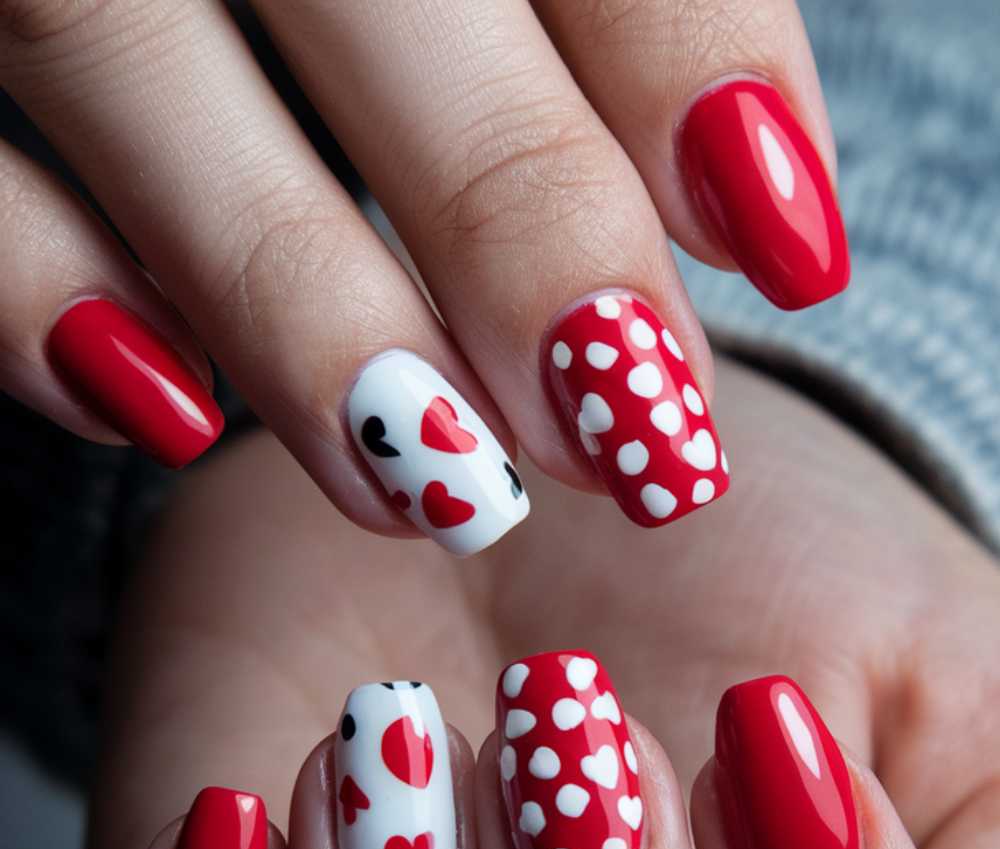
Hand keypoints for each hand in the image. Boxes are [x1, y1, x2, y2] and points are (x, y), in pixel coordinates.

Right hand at [2, 1, 844, 544]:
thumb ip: (611, 18)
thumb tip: (745, 201)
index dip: (688, 58)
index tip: (782, 245)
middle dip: (513, 210)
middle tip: (625, 430)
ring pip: (117, 47)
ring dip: (298, 303)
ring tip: (436, 480)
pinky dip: (36, 293)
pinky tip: (160, 407)